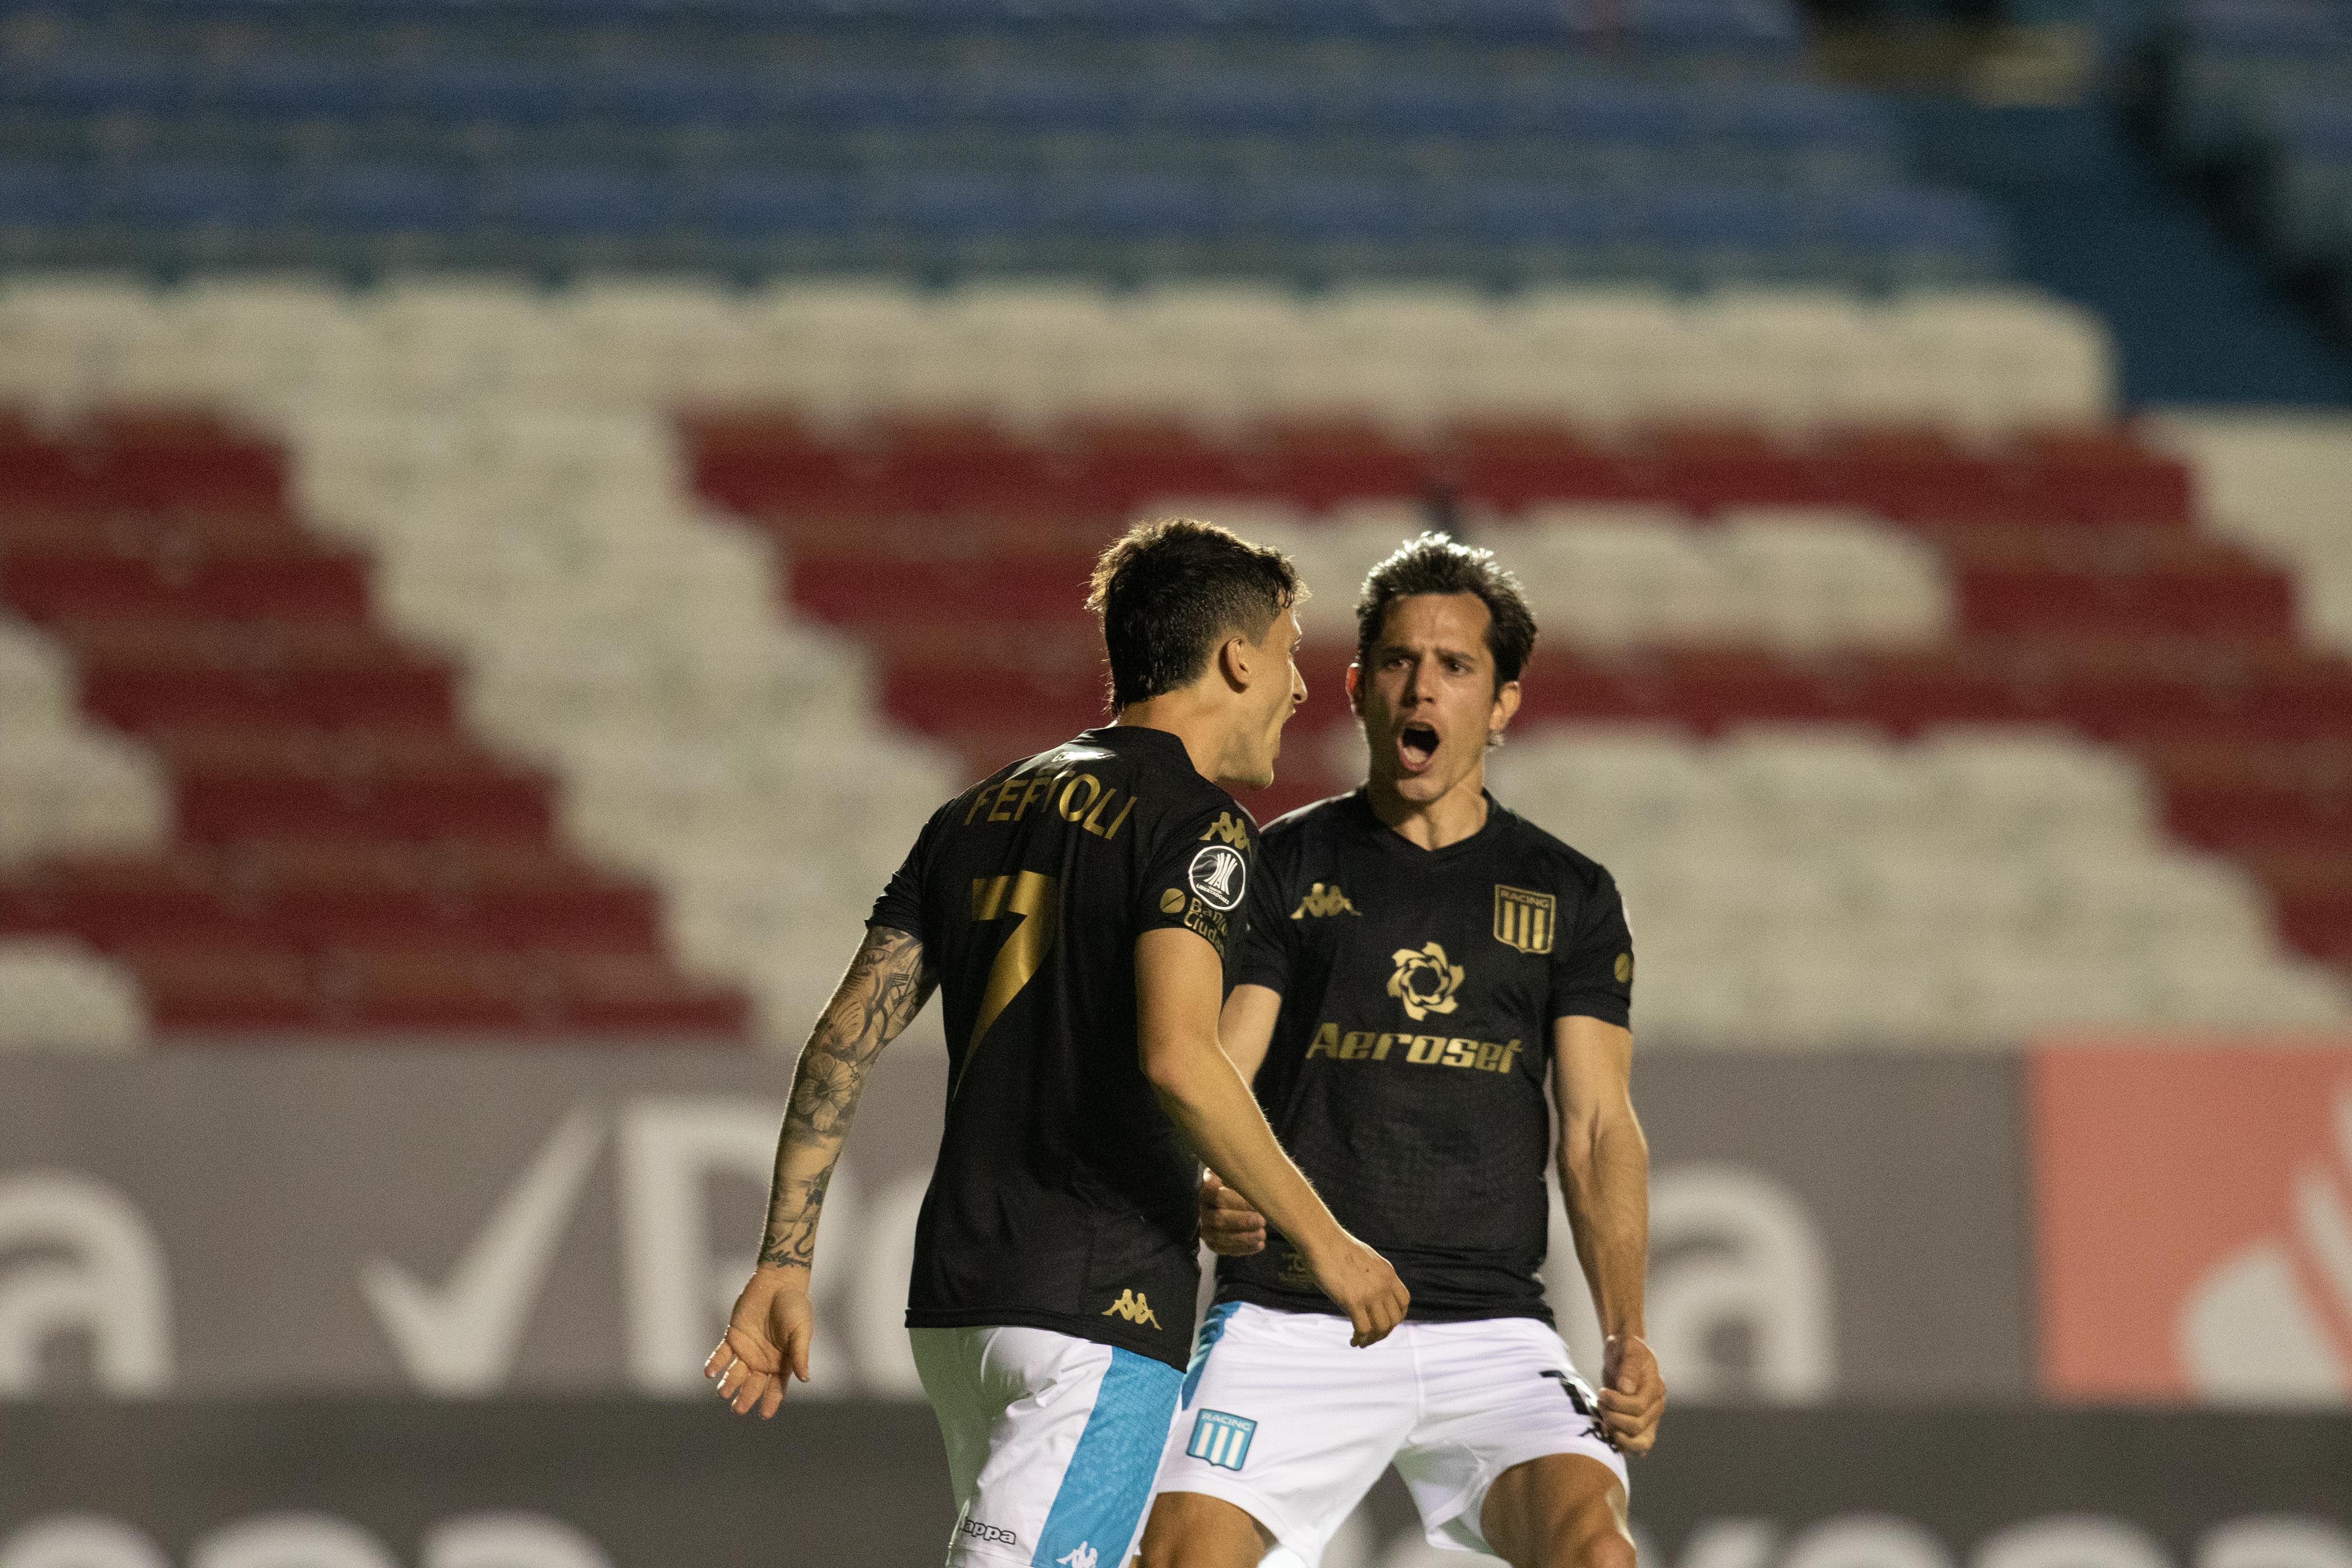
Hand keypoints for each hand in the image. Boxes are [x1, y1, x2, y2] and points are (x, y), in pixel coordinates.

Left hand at [703, 1265, 812, 1418]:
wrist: (778, 1282)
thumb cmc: (795, 1306)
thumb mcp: (801, 1331)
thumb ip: (800, 1355)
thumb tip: (805, 1379)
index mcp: (782, 1362)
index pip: (776, 1387)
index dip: (770, 1401)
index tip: (764, 1415)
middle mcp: (763, 1360)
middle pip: (752, 1384)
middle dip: (745, 1397)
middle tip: (738, 1409)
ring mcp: (746, 1349)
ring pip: (735, 1373)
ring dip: (728, 1383)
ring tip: (723, 1393)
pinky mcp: (733, 1336)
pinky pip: (721, 1354)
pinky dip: (715, 1363)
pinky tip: (709, 1372)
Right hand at [1198, 1173, 1266, 1256]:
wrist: (1215, 1199)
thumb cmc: (1227, 1184)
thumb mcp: (1230, 1175)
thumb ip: (1238, 1177)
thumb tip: (1255, 1184)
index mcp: (1205, 1190)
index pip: (1219, 1197)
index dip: (1239, 1202)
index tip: (1256, 1204)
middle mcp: (1201, 1210)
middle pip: (1219, 1219)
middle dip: (1242, 1222)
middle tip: (1262, 1221)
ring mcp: (1204, 1228)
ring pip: (1221, 1237)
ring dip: (1244, 1238)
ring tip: (1262, 1234)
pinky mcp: (1211, 1243)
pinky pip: (1225, 1249)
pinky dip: (1243, 1249)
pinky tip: (1259, 1245)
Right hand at [1301, 1229, 1408, 1347]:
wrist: (1321, 1240)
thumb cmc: (1335, 1247)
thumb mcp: (1364, 1259)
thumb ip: (1372, 1274)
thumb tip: (1367, 1285)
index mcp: (1387, 1273)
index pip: (1403, 1302)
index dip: (1396, 1317)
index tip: (1383, 1323)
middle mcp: (1383, 1284)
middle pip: (1394, 1319)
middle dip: (1383, 1332)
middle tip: (1370, 1337)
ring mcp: (1369, 1293)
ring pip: (1381, 1328)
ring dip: (1372, 1339)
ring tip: (1361, 1342)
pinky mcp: (1353, 1301)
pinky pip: (1364, 1330)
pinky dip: (1360, 1340)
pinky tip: (1353, 1341)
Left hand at [1598, 1333, 1663, 1454]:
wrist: (1623, 1354)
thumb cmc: (1625, 1348)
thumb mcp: (1628, 1347)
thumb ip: (1629, 1366)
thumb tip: (1625, 1389)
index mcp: (1656, 1387)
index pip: (1638, 1406)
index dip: (1616, 1403)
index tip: (1602, 1392)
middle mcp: (1656, 1406)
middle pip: (1637, 1426)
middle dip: (1613, 1416)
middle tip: (1600, 1402)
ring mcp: (1650, 1418)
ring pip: (1640, 1444)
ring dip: (1617, 1434)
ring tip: (1604, 1418)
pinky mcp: (1640, 1426)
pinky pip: (1636, 1447)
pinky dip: (1621, 1444)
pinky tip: (1607, 1430)